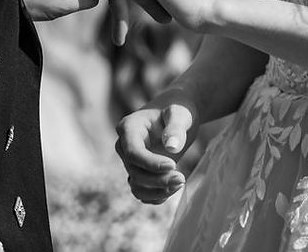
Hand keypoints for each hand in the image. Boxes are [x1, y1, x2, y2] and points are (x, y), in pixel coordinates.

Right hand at [115, 88, 197, 204]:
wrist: (177, 117)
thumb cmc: (178, 110)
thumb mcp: (180, 113)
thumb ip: (176, 127)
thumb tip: (171, 148)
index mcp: (129, 127)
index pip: (133, 152)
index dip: (151, 163)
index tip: (173, 165)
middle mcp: (124, 146)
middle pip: (135, 171)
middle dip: (158, 179)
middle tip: (182, 178)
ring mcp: (131, 161)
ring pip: (136, 185)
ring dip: (158, 191)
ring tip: (180, 183)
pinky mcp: (139, 173)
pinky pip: (142, 192)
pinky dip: (157, 196)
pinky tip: (174, 189)